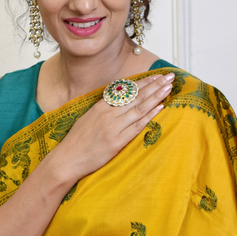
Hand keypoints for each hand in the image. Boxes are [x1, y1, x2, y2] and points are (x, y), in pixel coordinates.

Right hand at [54, 72, 173, 183]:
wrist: (67, 159)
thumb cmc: (77, 141)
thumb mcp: (88, 118)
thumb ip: (104, 109)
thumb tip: (119, 102)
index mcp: (100, 106)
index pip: (126, 91)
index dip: (143, 82)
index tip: (156, 76)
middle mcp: (108, 114)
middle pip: (136, 96)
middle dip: (154, 85)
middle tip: (169, 77)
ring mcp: (113, 127)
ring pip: (139, 108)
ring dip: (156, 96)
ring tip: (168, 87)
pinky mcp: (116, 142)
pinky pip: (137, 126)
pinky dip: (149, 115)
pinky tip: (160, 107)